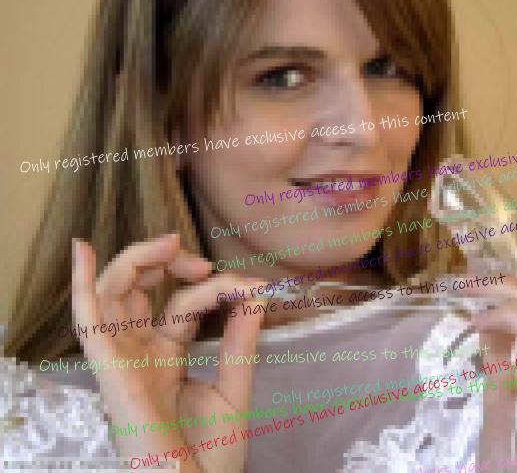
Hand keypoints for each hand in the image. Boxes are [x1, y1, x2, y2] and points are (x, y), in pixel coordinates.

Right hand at [72, 234, 265, 471]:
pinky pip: (89, 323)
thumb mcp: (233, 388)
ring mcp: (124, 359)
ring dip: (135, 261)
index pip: (182, 303)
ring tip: (169, 243)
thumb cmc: (212, 454)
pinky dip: (82, 285)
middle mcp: (140, 352)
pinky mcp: (112, 371)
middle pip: (136, 290)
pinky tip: (82, 249)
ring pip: (112, 295)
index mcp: (165, 355)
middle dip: (163, 261)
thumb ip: (240, 342)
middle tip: (197, 258)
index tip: (254, 286)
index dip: (216, 287)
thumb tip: (256, 294)